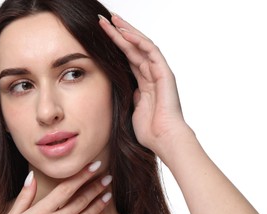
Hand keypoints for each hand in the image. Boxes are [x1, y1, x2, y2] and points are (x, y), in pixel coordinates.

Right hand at [0, 161, 111, 213]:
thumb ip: (24, 196)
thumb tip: (32, 176)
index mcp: (41, 212)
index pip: (66, 189)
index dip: (82, 175)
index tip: (94, 166)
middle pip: (80, 201)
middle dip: (96, 187)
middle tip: (107, 177)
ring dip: (99, 204)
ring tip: (109, 194)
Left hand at [99, 14, 192, 155]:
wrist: (164, 140)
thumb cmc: (150, 131)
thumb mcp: (134, 110)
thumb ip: (132, 97)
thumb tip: (128, 90)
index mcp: (144, 82)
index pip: (127, 57)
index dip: (115, 45)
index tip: (101, 34)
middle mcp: (152, 73)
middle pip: (133, 48)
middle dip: (119, 32)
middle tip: (104, 19)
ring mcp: (159, 72)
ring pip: (141, 45)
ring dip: (126, 32)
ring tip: (112, 20)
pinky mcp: (165, 73)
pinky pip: (151, 52)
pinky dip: (138, 41)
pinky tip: (125, 33)